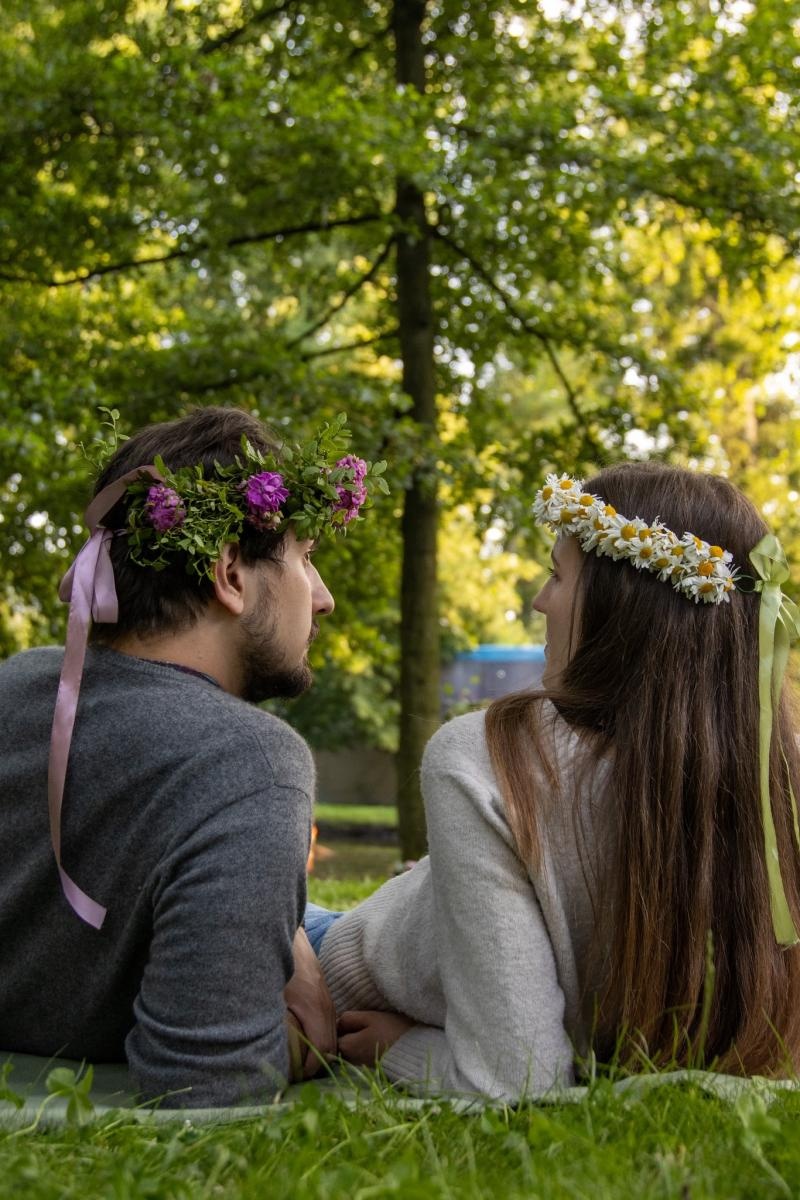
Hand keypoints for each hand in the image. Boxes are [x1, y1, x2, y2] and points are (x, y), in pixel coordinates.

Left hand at [284, 927, 336, 1078]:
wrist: (290, 937)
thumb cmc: (277, 965)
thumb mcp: (272, 994)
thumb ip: (276, 1020)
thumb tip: (273, 1049)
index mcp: (314, 1006)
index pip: (321, 1047)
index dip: (310, 1067)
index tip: (295, 1076)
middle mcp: (326, 1005)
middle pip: (331, 1046)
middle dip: (316, 1065)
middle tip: (296, 1076)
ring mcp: (327, 1000)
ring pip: (332, 1036)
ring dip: (319, 1053)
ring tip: (300, 1064)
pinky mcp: (324, 997)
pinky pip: (329, 1025)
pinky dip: (320, 1039)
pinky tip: (304, 1044)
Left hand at [336, 1009, 415, 1065]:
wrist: (417, 1050)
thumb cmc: (393, 1030)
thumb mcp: (370, 1018)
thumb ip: (349, 1019)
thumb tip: (336, 1022)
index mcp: (347, 1046)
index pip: (333, 1034)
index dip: (342, 1024)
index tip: (355, 1018)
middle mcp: (350, 1060)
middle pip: (340, 1043)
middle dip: (347, 1033)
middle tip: (363, 1023)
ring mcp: (360, 1065)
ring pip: (350, 1049)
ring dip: (355, 1040)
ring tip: (371, 1031)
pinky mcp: (370, 1067)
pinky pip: (360, 1055)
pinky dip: (363, 1047)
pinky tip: (376, 1040)